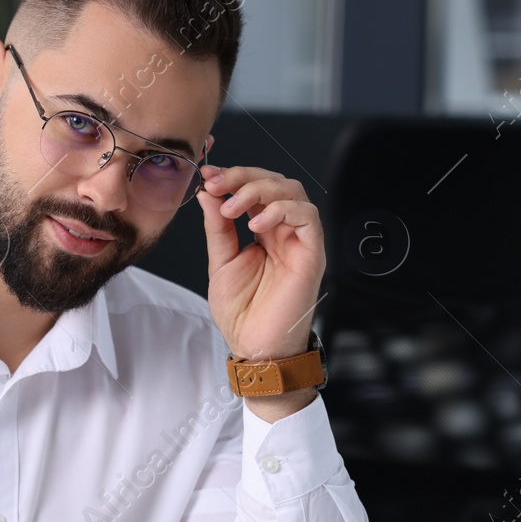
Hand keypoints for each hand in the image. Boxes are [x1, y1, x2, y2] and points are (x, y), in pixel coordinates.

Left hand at [197, 164, 325, 361]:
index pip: (255, 189)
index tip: (209, 175)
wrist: (255, 346)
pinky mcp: (312, 253)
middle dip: (244, 176)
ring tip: (232, 207)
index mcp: (263, 231)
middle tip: (218, 183)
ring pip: (293, 191)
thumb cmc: (241, 313)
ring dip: (260, 190)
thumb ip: (218, 227)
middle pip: (276, 182)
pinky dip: (282, 210)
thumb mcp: (220, 262)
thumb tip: (209, 194)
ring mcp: (299, 241)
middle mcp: (283, 231)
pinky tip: (256, 224)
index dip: (234, 177)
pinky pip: (308, 217)